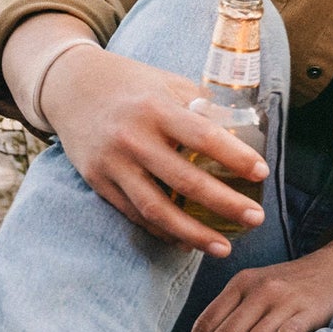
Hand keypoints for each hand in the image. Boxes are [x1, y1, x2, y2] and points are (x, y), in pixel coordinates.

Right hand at [42, 45, 268, 255]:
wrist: (71, 86)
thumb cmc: (132, 83)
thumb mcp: (168, 83)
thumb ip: (201, 106)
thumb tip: (243, 131)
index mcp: (156, 108)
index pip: (203, 136)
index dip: (235, 157)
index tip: (262, 173)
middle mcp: (133, 138)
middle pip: (185, 181)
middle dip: (225, 204)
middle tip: (257, 219)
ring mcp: (112, 164)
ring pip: (157, 208)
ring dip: (193, 233)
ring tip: (224, 248)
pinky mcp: (97, 182)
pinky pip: (134, 214)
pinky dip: (162, 231)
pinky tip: (187, 242)